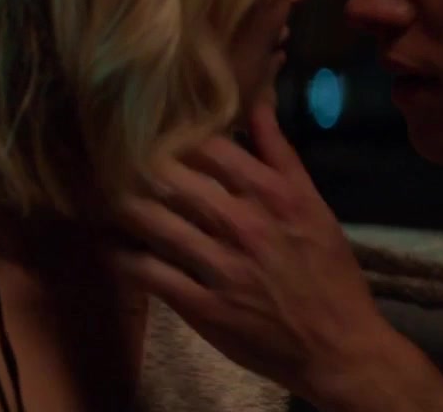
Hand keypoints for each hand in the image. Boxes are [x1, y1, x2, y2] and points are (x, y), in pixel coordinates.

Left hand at [115, 101, 398, 403]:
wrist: (336, 343)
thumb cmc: (328, 269)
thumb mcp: (313, 203)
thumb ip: (280, 153)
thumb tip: (258, 99)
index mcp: (273, 193)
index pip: (207, 145)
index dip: (173, 132)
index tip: (155, 127)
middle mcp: (242, 222)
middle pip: (170, 177)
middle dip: (138, 163)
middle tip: (114, 156)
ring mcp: (219, 265)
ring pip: (151, 220)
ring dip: (122, 205)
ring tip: (107, 195)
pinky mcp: (201, 305)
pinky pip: (147, 273)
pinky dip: (123, 257)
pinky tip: (113, 247)